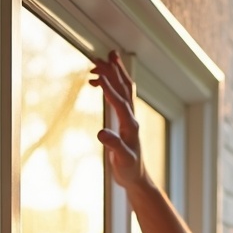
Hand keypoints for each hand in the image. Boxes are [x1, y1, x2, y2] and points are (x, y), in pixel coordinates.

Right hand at [89, 50, 146, 189]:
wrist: (136, 176)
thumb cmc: (129, 169)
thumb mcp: (122, 160)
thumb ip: (114, 146)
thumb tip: (101, 133)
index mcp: (130, 125)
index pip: (120, 102)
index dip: (109, 88)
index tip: (98, 74)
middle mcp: (132, 118)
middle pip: (124, 88)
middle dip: (115, 71)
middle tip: (104, 55)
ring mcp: (129, 117)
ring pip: (123, 89)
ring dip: (114, 73)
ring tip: (101, 60)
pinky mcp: (125, 119)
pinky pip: (118, 96)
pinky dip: (108, 86)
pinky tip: (96, 83)